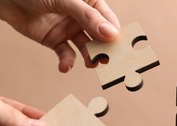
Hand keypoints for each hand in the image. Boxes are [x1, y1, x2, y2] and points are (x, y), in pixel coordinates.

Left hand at [0, 0, 119, 72]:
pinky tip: (64, 67)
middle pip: (100, 37)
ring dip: (89, 57)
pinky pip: (66, 54)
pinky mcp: (55, 41)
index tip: (120, 50)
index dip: (115, 35)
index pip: (109, 21)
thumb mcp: (65, 0)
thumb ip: (88, 17)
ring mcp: (69, 29)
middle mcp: (82, 17)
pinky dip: (67, 62)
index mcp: (90, 2)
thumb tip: (111, 35)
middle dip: (104, 50)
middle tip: (108, 62)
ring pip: (85, 47)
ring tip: (91, 64)